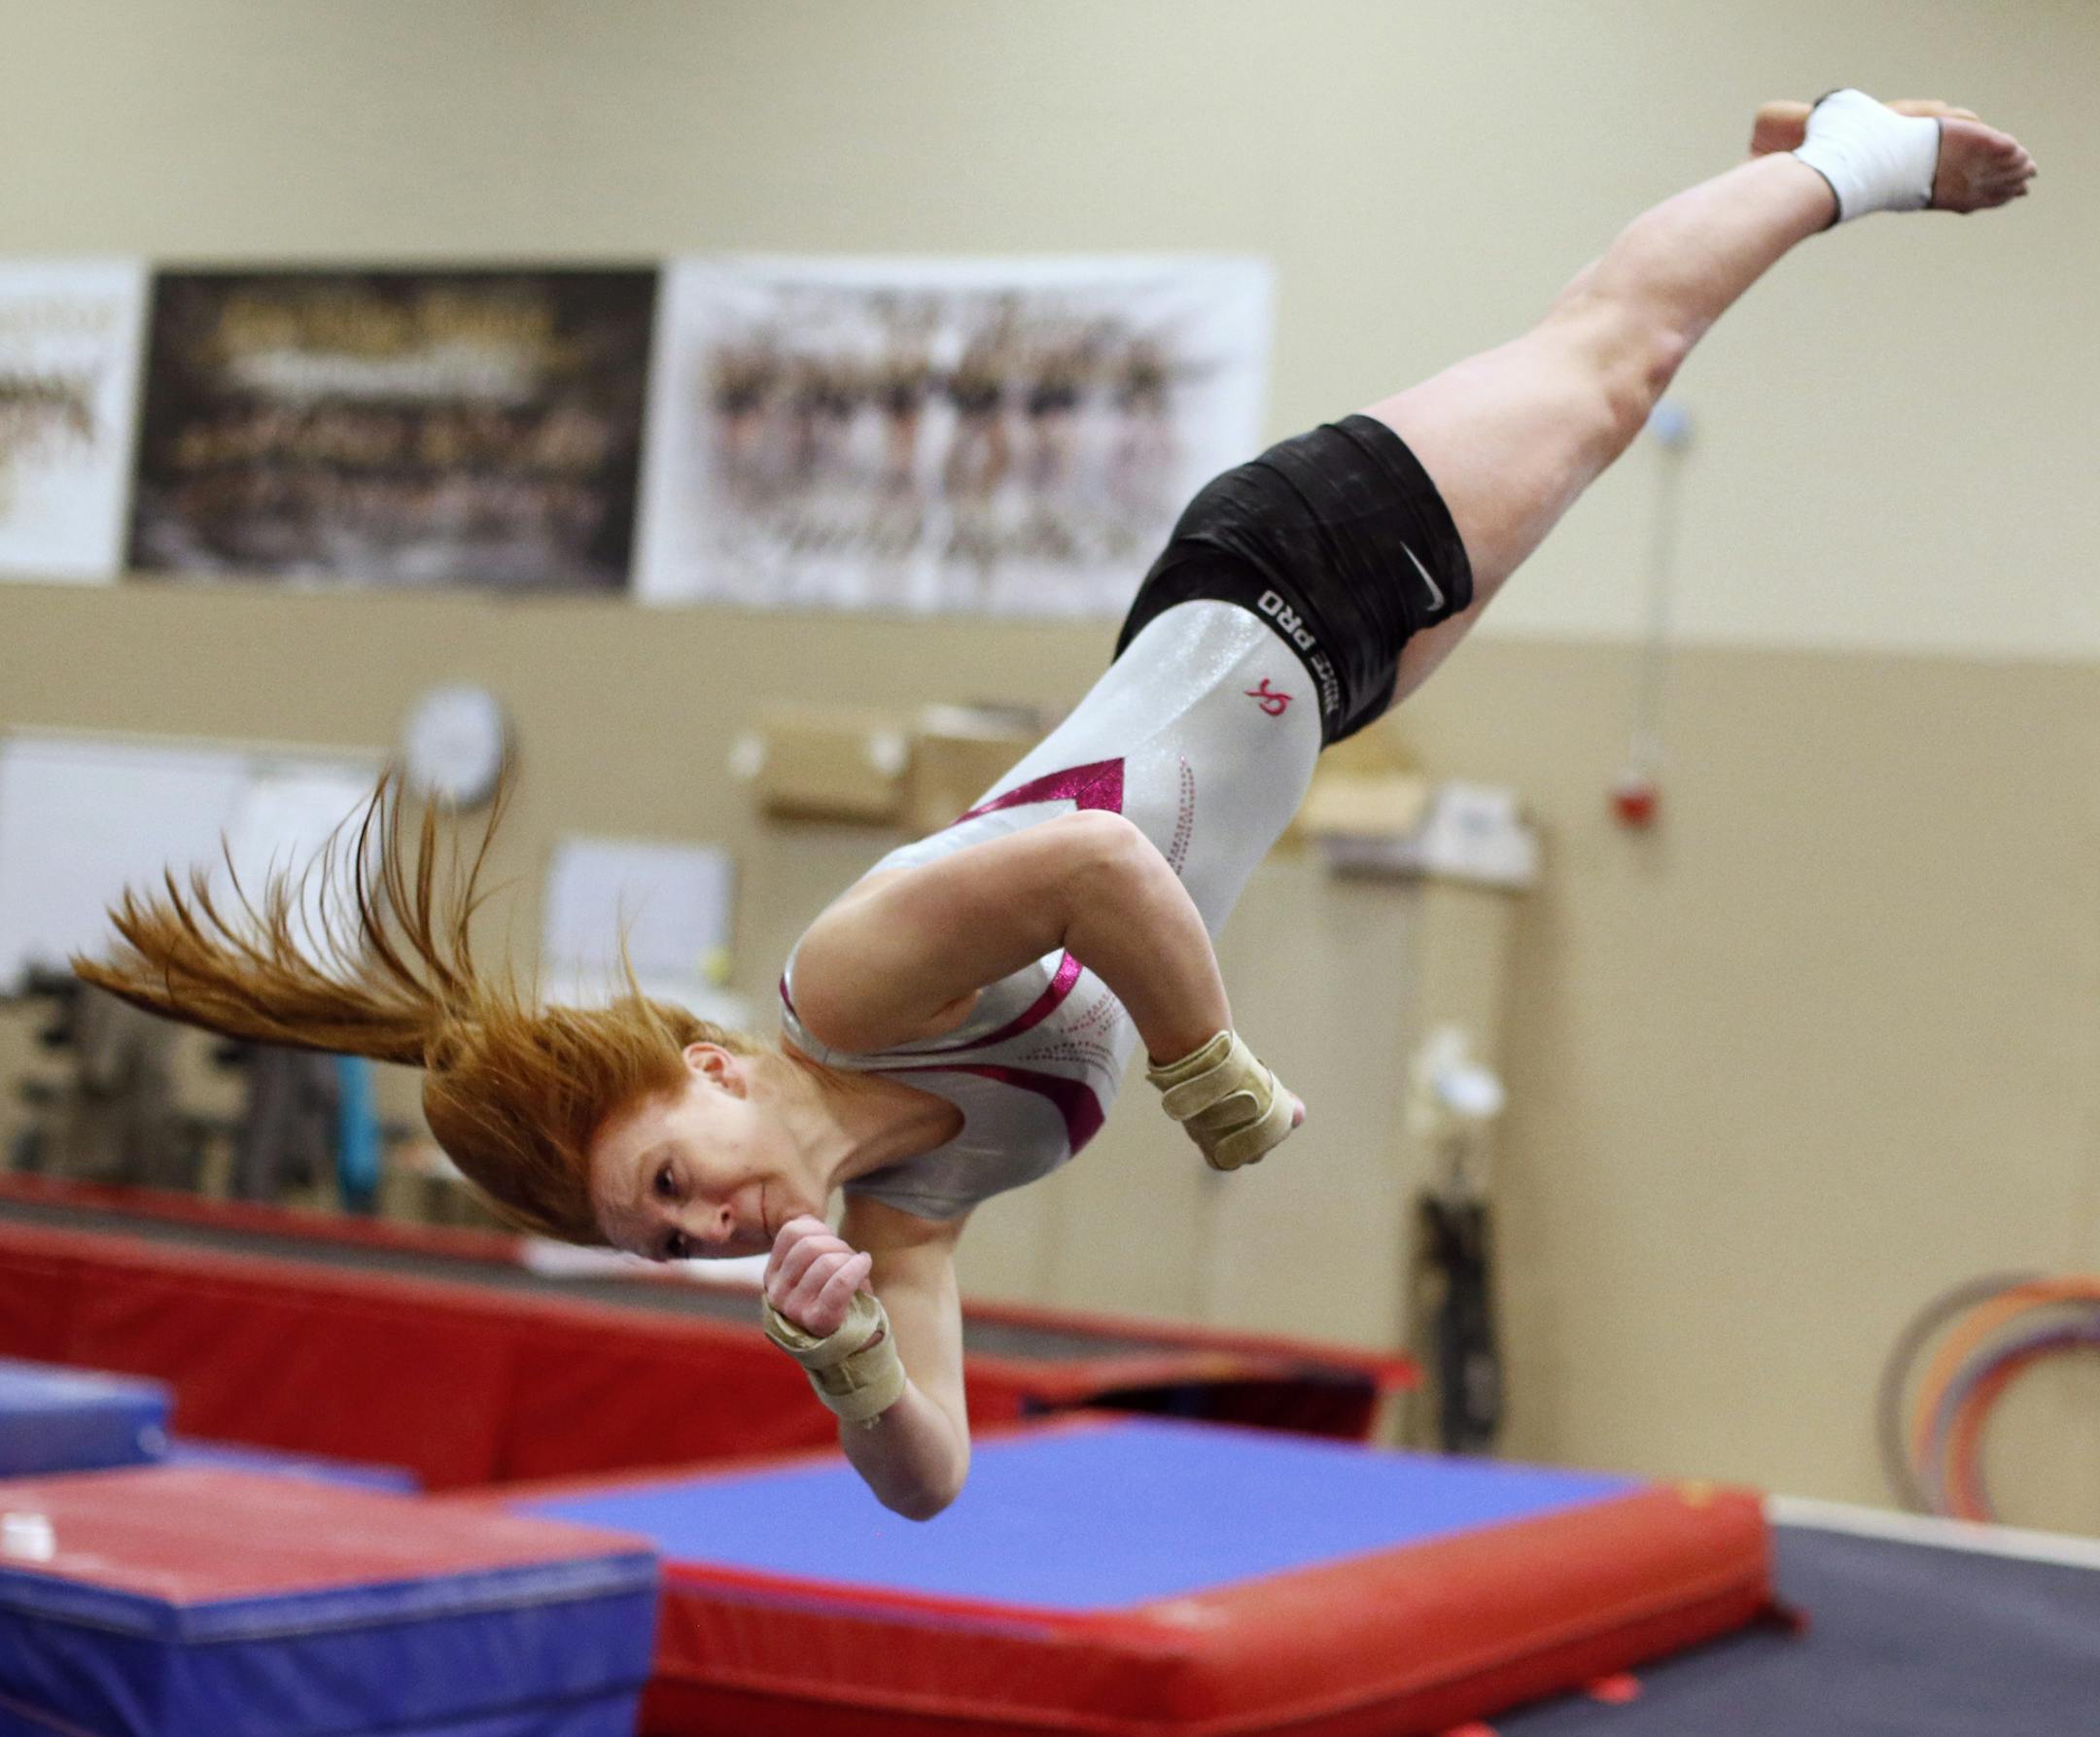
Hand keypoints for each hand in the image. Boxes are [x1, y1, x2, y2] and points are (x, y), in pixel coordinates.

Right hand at [764, 1214, 873, 1336]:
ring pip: (827, 1261)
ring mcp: (794, 1309)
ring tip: (856, 1270)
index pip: (792, 1232)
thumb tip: (809, 1221)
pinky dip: (858, 1267)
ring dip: (849, 1259)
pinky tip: (865, 1262)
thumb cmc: (835, 1298)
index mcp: (772, 1276)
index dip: (819, 1228)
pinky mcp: (818, 1321)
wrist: (850, 1342)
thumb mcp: (813, 1268)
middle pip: (811, 1245)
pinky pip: (840, 1282)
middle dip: (838, 1245)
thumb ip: (806, 1243)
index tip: (832, 1241)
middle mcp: (777, 1293)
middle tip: (849, 1259)